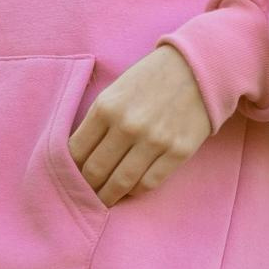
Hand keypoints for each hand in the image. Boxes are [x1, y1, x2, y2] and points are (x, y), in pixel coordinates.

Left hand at [68, 46, 218, 205]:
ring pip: (121, 182)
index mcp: (107, 106)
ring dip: (108, 196)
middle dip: (86, 187)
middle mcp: (128, 125)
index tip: (70, 176)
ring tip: (104, 200)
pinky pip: (149, 183)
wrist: (199, 68)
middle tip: (84, 194)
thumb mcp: (117, 90)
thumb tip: (81, 156)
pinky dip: (135, 190)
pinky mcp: (178, 152)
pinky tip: (131, 189)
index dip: (69, 169)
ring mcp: (154, 140)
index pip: (76, 150)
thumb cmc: (152, 78)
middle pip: (95, 171)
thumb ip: (99, 119)